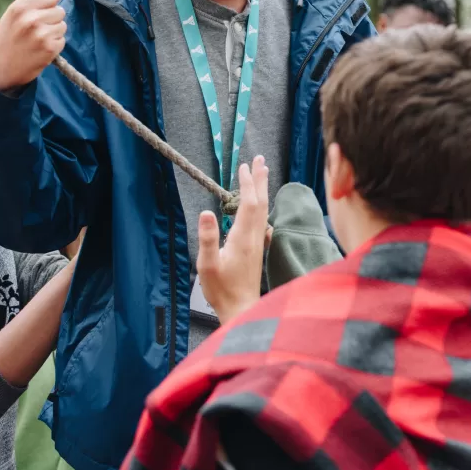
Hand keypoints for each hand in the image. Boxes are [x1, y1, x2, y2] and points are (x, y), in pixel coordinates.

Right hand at [0, 0, 65, 92]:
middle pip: (60, 10)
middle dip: (52, 19)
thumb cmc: (10, 34)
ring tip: (37, 38)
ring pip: (63, 25)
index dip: (48, 3)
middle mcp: (30, 19)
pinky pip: (62, 40)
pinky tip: (40, 49)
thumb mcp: (16, 11)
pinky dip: (55, 45)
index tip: (39, 11)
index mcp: (20, 6)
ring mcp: (40, 34)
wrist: (2, 67)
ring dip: (54, 32)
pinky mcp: (49, 49)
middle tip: (36, 28)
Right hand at [196, 156, 272, 324]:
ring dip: (263, 190)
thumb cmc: (222, 290)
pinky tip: (261, 209)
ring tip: (263, 175)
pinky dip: (261, 207)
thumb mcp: (208, 265)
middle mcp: (254, 237)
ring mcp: (258, 243)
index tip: (244, 166)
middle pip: (261, 202)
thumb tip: (207, 211)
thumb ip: (208, 238)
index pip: (248, 203)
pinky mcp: (257, 251)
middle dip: (260, 179)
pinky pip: (262, 221)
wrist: (242, 310)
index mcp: (242, 237)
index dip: (247, 183)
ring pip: (263, 211)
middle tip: (260, 160)